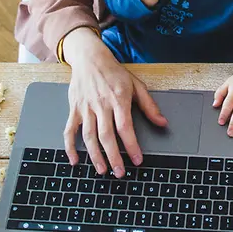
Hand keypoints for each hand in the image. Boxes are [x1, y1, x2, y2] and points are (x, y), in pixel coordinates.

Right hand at [62, 28, 167, 176]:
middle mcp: (101, 105)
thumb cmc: (114, 73)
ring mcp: (86, 108)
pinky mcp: (74, 109)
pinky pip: (69, 130)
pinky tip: (74, 160)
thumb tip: (163, 123)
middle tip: (120, 172)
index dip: (131, 145)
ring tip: (102, 170)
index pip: (125, 127)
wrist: (90, 58)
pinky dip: (69, 146)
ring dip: (95, 155)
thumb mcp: (137, 85)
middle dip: (113, 156)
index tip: (137, 160)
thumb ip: (149, 105)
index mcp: (119, 99)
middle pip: (106, 135)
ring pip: (89, 136)